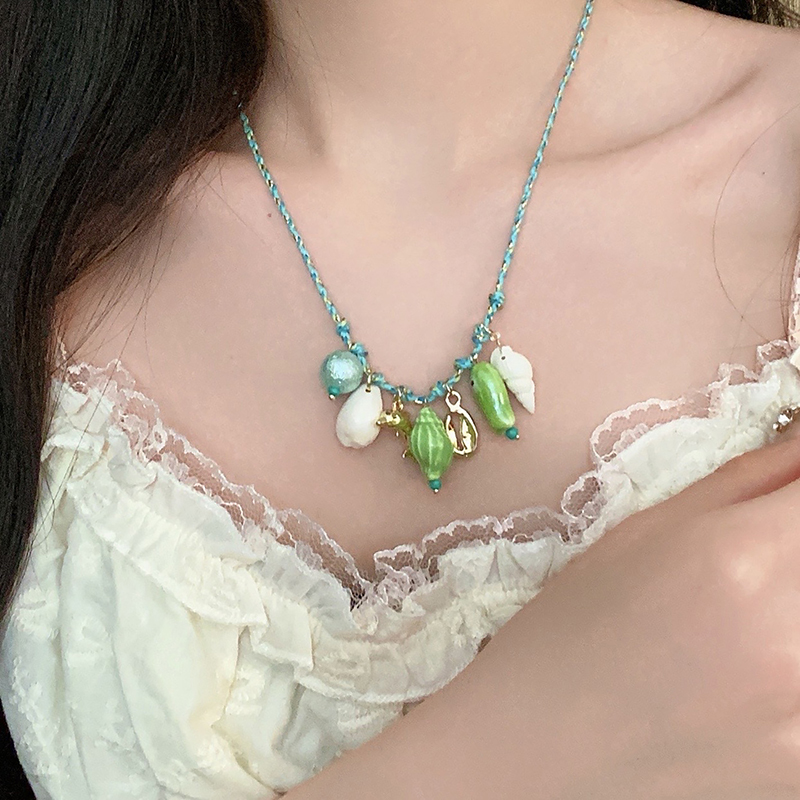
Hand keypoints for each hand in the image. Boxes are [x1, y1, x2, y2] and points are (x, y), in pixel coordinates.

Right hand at [482, 423, 799, 797]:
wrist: (536, 749)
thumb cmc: (573, 629)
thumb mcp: (646, 533)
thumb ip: (751, 480)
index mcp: (742, 558)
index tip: (788, 503)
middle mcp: (794, 638)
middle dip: (794, 546)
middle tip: (762, 562)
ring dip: (790, 608)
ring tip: (740, 620)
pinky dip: (786, 672)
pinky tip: (747, 674)